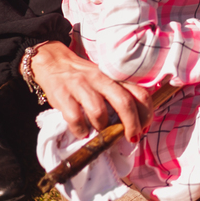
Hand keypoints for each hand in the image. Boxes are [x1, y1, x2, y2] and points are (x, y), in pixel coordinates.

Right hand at [30, 41, 153, 141]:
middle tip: (131, 138)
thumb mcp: (105, 82)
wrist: (53, 62)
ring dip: (102, 128)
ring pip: (99, 112)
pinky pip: (75, 118)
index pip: (139, 93)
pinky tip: (82, 133)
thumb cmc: (84, 78)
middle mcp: (100, 80)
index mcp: (114, 78)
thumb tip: (134, 125)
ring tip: (99, 133)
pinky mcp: (62, 95)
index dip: (146, 114)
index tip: (143, 128)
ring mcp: (81, 86)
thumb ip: (119, 97)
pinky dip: (81, 131)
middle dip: (131, 124)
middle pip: (124, 102)